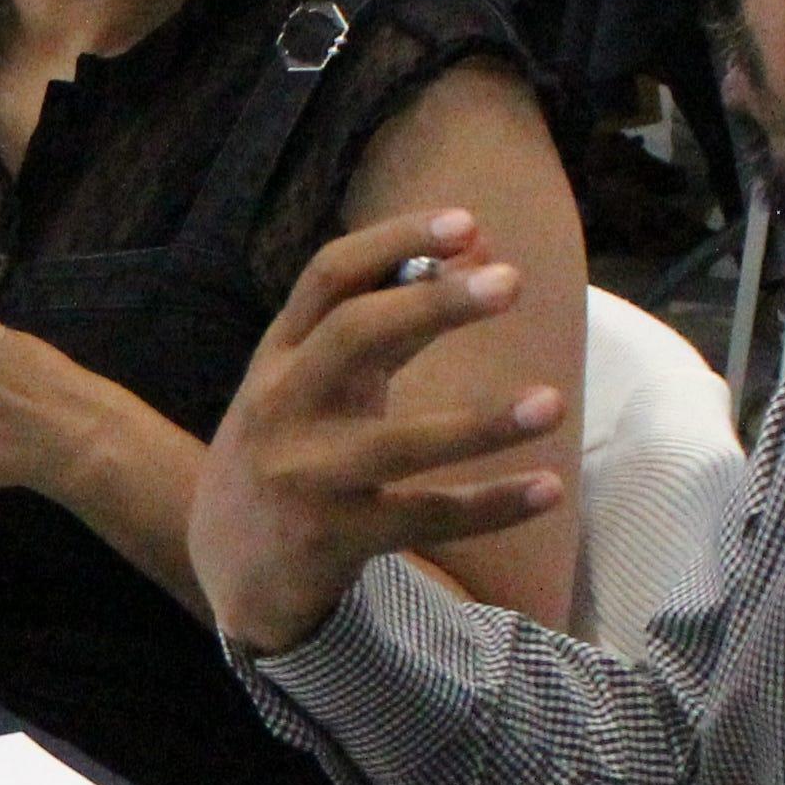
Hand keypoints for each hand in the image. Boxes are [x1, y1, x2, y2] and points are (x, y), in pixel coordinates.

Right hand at [184, 207, 567, 657]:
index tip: (466, 221)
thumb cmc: (293, 449)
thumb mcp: (317, 382)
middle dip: (435, 305)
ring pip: (398, 444)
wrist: (230, 563)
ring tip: (554, 404)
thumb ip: (387, 324)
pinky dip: (491, 505)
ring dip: (481, 423)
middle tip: (513, 282)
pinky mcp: (332, 538)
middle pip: (353, 336)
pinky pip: (424, 518)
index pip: (329, 277)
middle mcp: (281, 406)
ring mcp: (303, 476)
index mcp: (281, 356)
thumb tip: (472, 249)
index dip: (394, 241)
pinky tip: (549, 489)